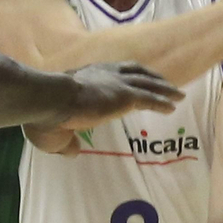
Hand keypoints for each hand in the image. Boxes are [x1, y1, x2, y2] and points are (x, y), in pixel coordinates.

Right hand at [36, 60, 182, 139]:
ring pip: (147, 84)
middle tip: (163, 82)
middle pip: (135, 72)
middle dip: (150, 77)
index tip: (133, 79)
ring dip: (164, 89)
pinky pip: (150, 99)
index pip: (111, 72)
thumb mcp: (54, 130)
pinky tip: (173, 106)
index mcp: (85, 77)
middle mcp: (104, 74)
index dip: (124, 75)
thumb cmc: (45, 114)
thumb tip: (73, 151)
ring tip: (178, 94)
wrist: (49, 100)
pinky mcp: (125, 96)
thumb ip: (66, 141)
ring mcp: (116, 84)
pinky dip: (163, 101)